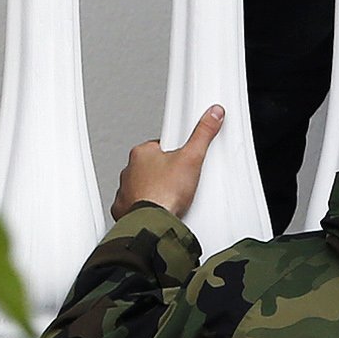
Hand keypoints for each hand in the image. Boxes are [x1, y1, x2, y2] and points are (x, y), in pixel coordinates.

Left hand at [113, 104, 222, 218]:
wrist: (152, 222)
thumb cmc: (164, 193)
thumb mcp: (192, 158)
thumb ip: (203, 134)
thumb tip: (212, 115)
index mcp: (141, 153)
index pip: (161, 146)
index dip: (176, 154)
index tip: (184, 162)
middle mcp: (130, 170)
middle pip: (154, 167)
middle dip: (168, 173)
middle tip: (183, 182)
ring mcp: (126, 190)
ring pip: (145, 186)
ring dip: (159, 190)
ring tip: (175, 198)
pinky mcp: (126, 209)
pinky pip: (138, 204)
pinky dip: (149, 207)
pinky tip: (163, 210)